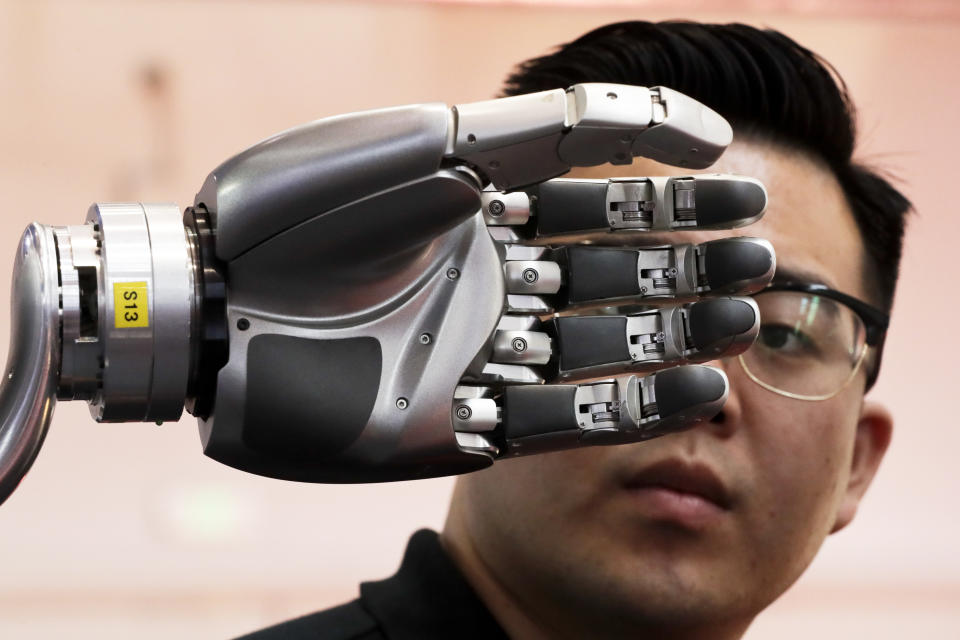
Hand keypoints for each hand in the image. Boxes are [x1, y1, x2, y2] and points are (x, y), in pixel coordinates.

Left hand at [192, 83, 772, 480]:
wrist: (219, 306)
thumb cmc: (315, 207)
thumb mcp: (439, 138)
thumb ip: (558, 128)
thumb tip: (686, 121)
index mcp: (479, 205)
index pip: (598, 197)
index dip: (672, 190)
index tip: (744, 184)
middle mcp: (488, 278)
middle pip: (611, 272)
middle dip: (687, 266)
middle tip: (762, 264)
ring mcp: (478, 351)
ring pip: (600, 346)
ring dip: (675, 336)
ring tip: (744, 323)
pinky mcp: (461, 423)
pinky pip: (564, 419)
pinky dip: (632, 407)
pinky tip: (696, 390)